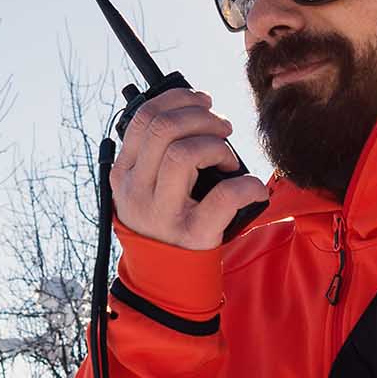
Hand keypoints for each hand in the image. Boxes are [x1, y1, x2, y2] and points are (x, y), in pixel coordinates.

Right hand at [110, 85, 268, 250]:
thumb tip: (194, 111)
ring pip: (185, 153)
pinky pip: (224, 196)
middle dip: (202, 117)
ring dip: (216, 146)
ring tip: (228, 160)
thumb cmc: (164, 222)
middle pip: (165, 129)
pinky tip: (251, 187)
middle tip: (223, 127)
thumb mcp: (146, 188)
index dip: (178, 99)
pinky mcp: (193, 234)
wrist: (166, 278)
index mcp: (125, 173)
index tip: (202, 100)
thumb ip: (157, 155)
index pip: (145, 118)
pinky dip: (246, 185)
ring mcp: (163, 213)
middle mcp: (138, 191)